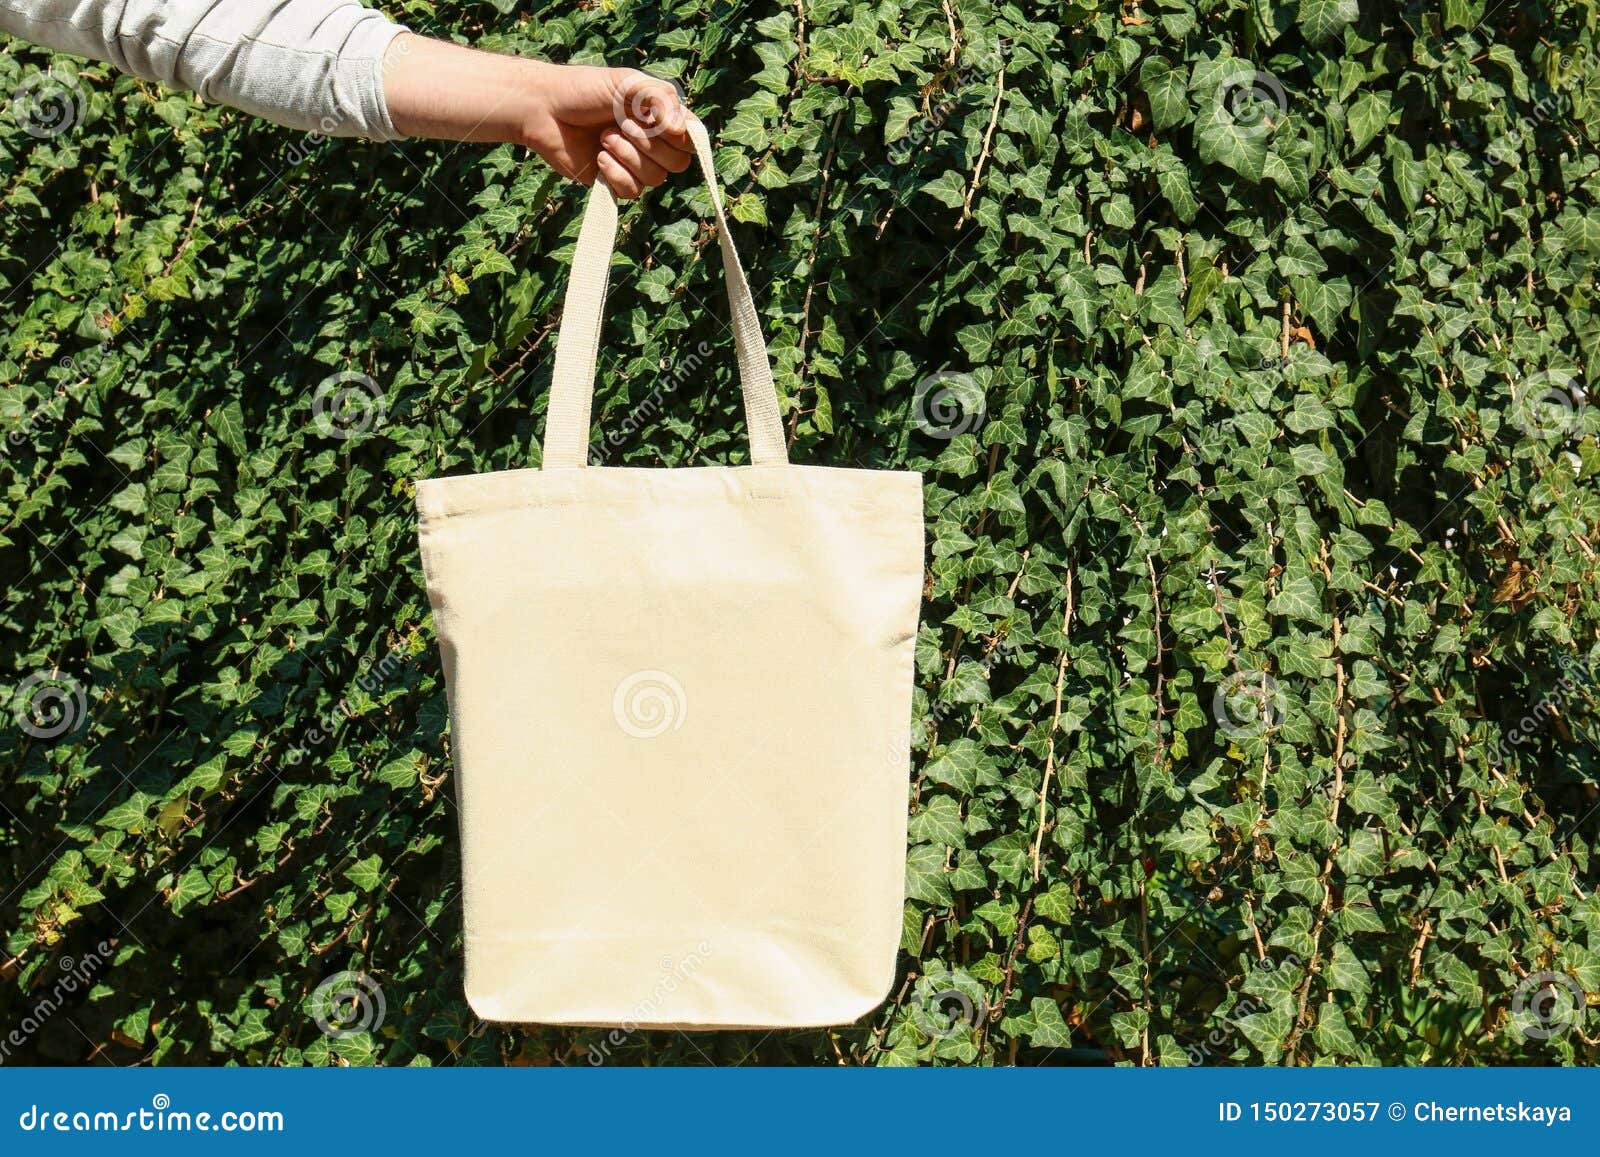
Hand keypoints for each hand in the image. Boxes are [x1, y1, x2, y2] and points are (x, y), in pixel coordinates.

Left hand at [520, 63, 694, 198]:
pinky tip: (598, 157)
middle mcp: (651, 143)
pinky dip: (615, 173)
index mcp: (660, 118)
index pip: (691, 140)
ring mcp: (633, 164)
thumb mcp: (628, 82)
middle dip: (649, 145)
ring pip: (655, 179)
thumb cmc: (585, 90)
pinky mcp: (613, 182)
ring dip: (628, 156)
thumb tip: (680, 129)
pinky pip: (631, 191)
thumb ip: (661, 98)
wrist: (544, 110)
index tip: (662, 125)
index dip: (681, 138)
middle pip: (677, 164)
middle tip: (621, 124)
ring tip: (603, 137)